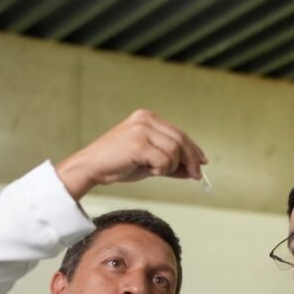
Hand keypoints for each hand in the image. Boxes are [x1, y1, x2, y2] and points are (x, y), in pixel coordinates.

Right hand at [56, 108, 206, 199]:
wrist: (91, 167)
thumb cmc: (118, 164)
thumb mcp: (148, 161)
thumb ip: (170, 162)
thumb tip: (192, 170)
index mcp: (147, 117)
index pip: (179, 133)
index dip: (193, 149)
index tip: (202, 162)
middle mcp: (145, 119)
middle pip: (181, 140)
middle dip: (191, 160)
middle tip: (195, 176)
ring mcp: (141, 130)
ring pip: (174, 151)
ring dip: (170, 167)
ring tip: (155, 171)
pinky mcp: (138, 144)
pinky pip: (164, 160)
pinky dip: (161, 170)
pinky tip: (149, 171)